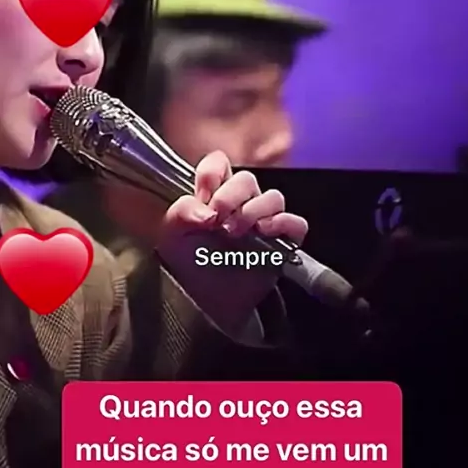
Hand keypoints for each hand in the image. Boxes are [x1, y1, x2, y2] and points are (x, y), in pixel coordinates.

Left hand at [158, 151, 307, 335]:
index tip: (202, 193)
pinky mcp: (282, 243)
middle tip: (217, 217)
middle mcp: (241, 204)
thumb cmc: (188, 266)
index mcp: (214, 195)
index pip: (220, 164)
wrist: (204, 303)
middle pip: (248, 179)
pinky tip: (264, 232)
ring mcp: (263, 222)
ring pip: (274, 197)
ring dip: (254, 209)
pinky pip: (295, 223)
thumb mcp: (171, 236)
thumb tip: (204, 211)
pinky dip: (283, 223)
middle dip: (232, 195)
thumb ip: (180, 212)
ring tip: (235, 231)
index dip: (213, 172)